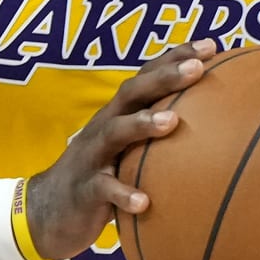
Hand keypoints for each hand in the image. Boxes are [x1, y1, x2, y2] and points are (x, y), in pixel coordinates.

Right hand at [24, 42, 213, 259]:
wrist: (48, 213)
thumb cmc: (101, 177)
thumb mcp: (127, 151)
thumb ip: (155, 135)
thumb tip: (211, 130)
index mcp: (118, 115)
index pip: (146, 77)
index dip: (175, 58)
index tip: (211, 46)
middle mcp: (104, 127)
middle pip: (132, 93)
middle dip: (164, 77)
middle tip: (198, 68)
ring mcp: (93, 157)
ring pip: (115, 133)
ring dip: (142, 124)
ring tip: (172, 121)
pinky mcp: (85, 190)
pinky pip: (104, 190)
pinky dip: (124, 195)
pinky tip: (144, 202)